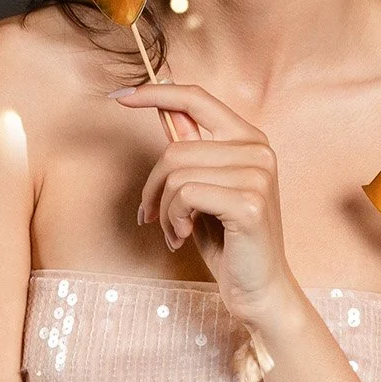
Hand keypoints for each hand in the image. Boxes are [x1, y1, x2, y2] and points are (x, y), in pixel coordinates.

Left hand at [115, 84, 297, 323]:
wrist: (259, 288)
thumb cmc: (229, 241)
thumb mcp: (204, 189)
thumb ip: (192, 150)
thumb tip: (163, 109)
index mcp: (250, 139)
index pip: (197, 99)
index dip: (156, 93)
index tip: (121, 97)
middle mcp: (258, 150)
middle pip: (175, 149)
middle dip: (153, 187)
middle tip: (151, 216)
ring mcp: (257, 174)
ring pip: (176, 174)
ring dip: (164, 210)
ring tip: (175, 232)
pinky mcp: (249, 202)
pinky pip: (185, 196)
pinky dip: (173, 220)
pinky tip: (184, 237)